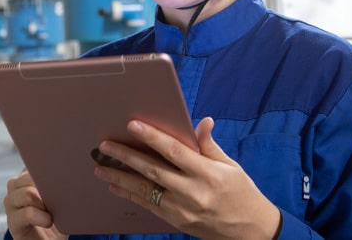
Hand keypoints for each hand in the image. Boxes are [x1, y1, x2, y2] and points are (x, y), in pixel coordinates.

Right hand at [4, 168, 67, 239]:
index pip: (33, 160)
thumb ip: (58, 181)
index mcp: (26, 173)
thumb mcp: (60, 194)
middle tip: (58, 199)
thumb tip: (68, 167)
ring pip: (27, 193)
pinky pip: (27, 213)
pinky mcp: (12, 221)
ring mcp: (11, 202)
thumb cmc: (59, 216)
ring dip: (44, 204)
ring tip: (52, 212)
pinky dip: (41, 217)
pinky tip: (48, 221)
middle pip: (30, 176)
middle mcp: (15, 185)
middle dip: (47, 187)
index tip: (58, 170)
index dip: (46, 165)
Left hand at [93, 117, 281, 239]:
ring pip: (145, 190)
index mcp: (208, 174)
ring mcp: (182, 210)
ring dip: (120, 178)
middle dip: (126, 157)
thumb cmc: (242, 194)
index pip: (175, 151)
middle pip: (153, 170)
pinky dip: (130, 195)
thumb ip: (209, 145)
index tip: (133, 125)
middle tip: (104, 146)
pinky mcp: (176, 222)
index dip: (152, 137)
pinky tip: (115, 186)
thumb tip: (201, 122)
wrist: (251, 232)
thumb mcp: (231, 166)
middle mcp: (192, 192)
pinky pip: (148, 206)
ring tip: (100, 168)